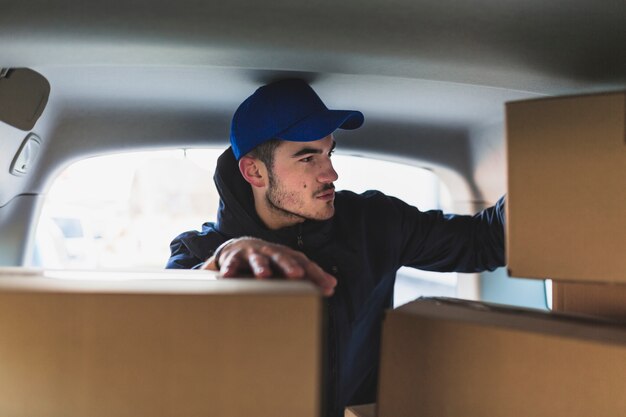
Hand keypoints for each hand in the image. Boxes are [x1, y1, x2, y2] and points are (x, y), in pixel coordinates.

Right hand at [201, 237, 336, 295]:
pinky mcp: (233, 258)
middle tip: (297, 275)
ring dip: (261, 267)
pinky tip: (228, 276)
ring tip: (264, 275)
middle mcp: (271, 252)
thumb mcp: (288, 266)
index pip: (305, 263)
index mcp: (287, 256)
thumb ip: (309, 275)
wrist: (238, 247)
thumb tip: (333, 285)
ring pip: (257, 260)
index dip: (316, 274)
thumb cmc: (269, 261)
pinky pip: (231, 264)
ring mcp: (252, 254)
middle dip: (289, 266)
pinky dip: (229, 269)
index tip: (327, 287)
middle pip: (282, 258)